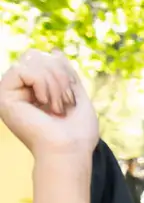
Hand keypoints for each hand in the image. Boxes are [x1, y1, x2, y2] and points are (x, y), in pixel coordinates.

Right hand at [0, 51, 99, 168]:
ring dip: (55, 83)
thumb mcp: (76, 95)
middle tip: (66, 103)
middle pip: (36, 54)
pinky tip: (46, 105)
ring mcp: (9, 92)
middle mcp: (18, 90)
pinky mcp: (4, 96)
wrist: (70, 151)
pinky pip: (24, 69)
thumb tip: (54, 51)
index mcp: (33, 90)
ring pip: (32, 59)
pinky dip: (43, 84)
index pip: (45, 58)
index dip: (64, 71)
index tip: (72, 99)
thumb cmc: (77, 132)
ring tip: (58, 108)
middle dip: (60, 75)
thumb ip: (65, 73)